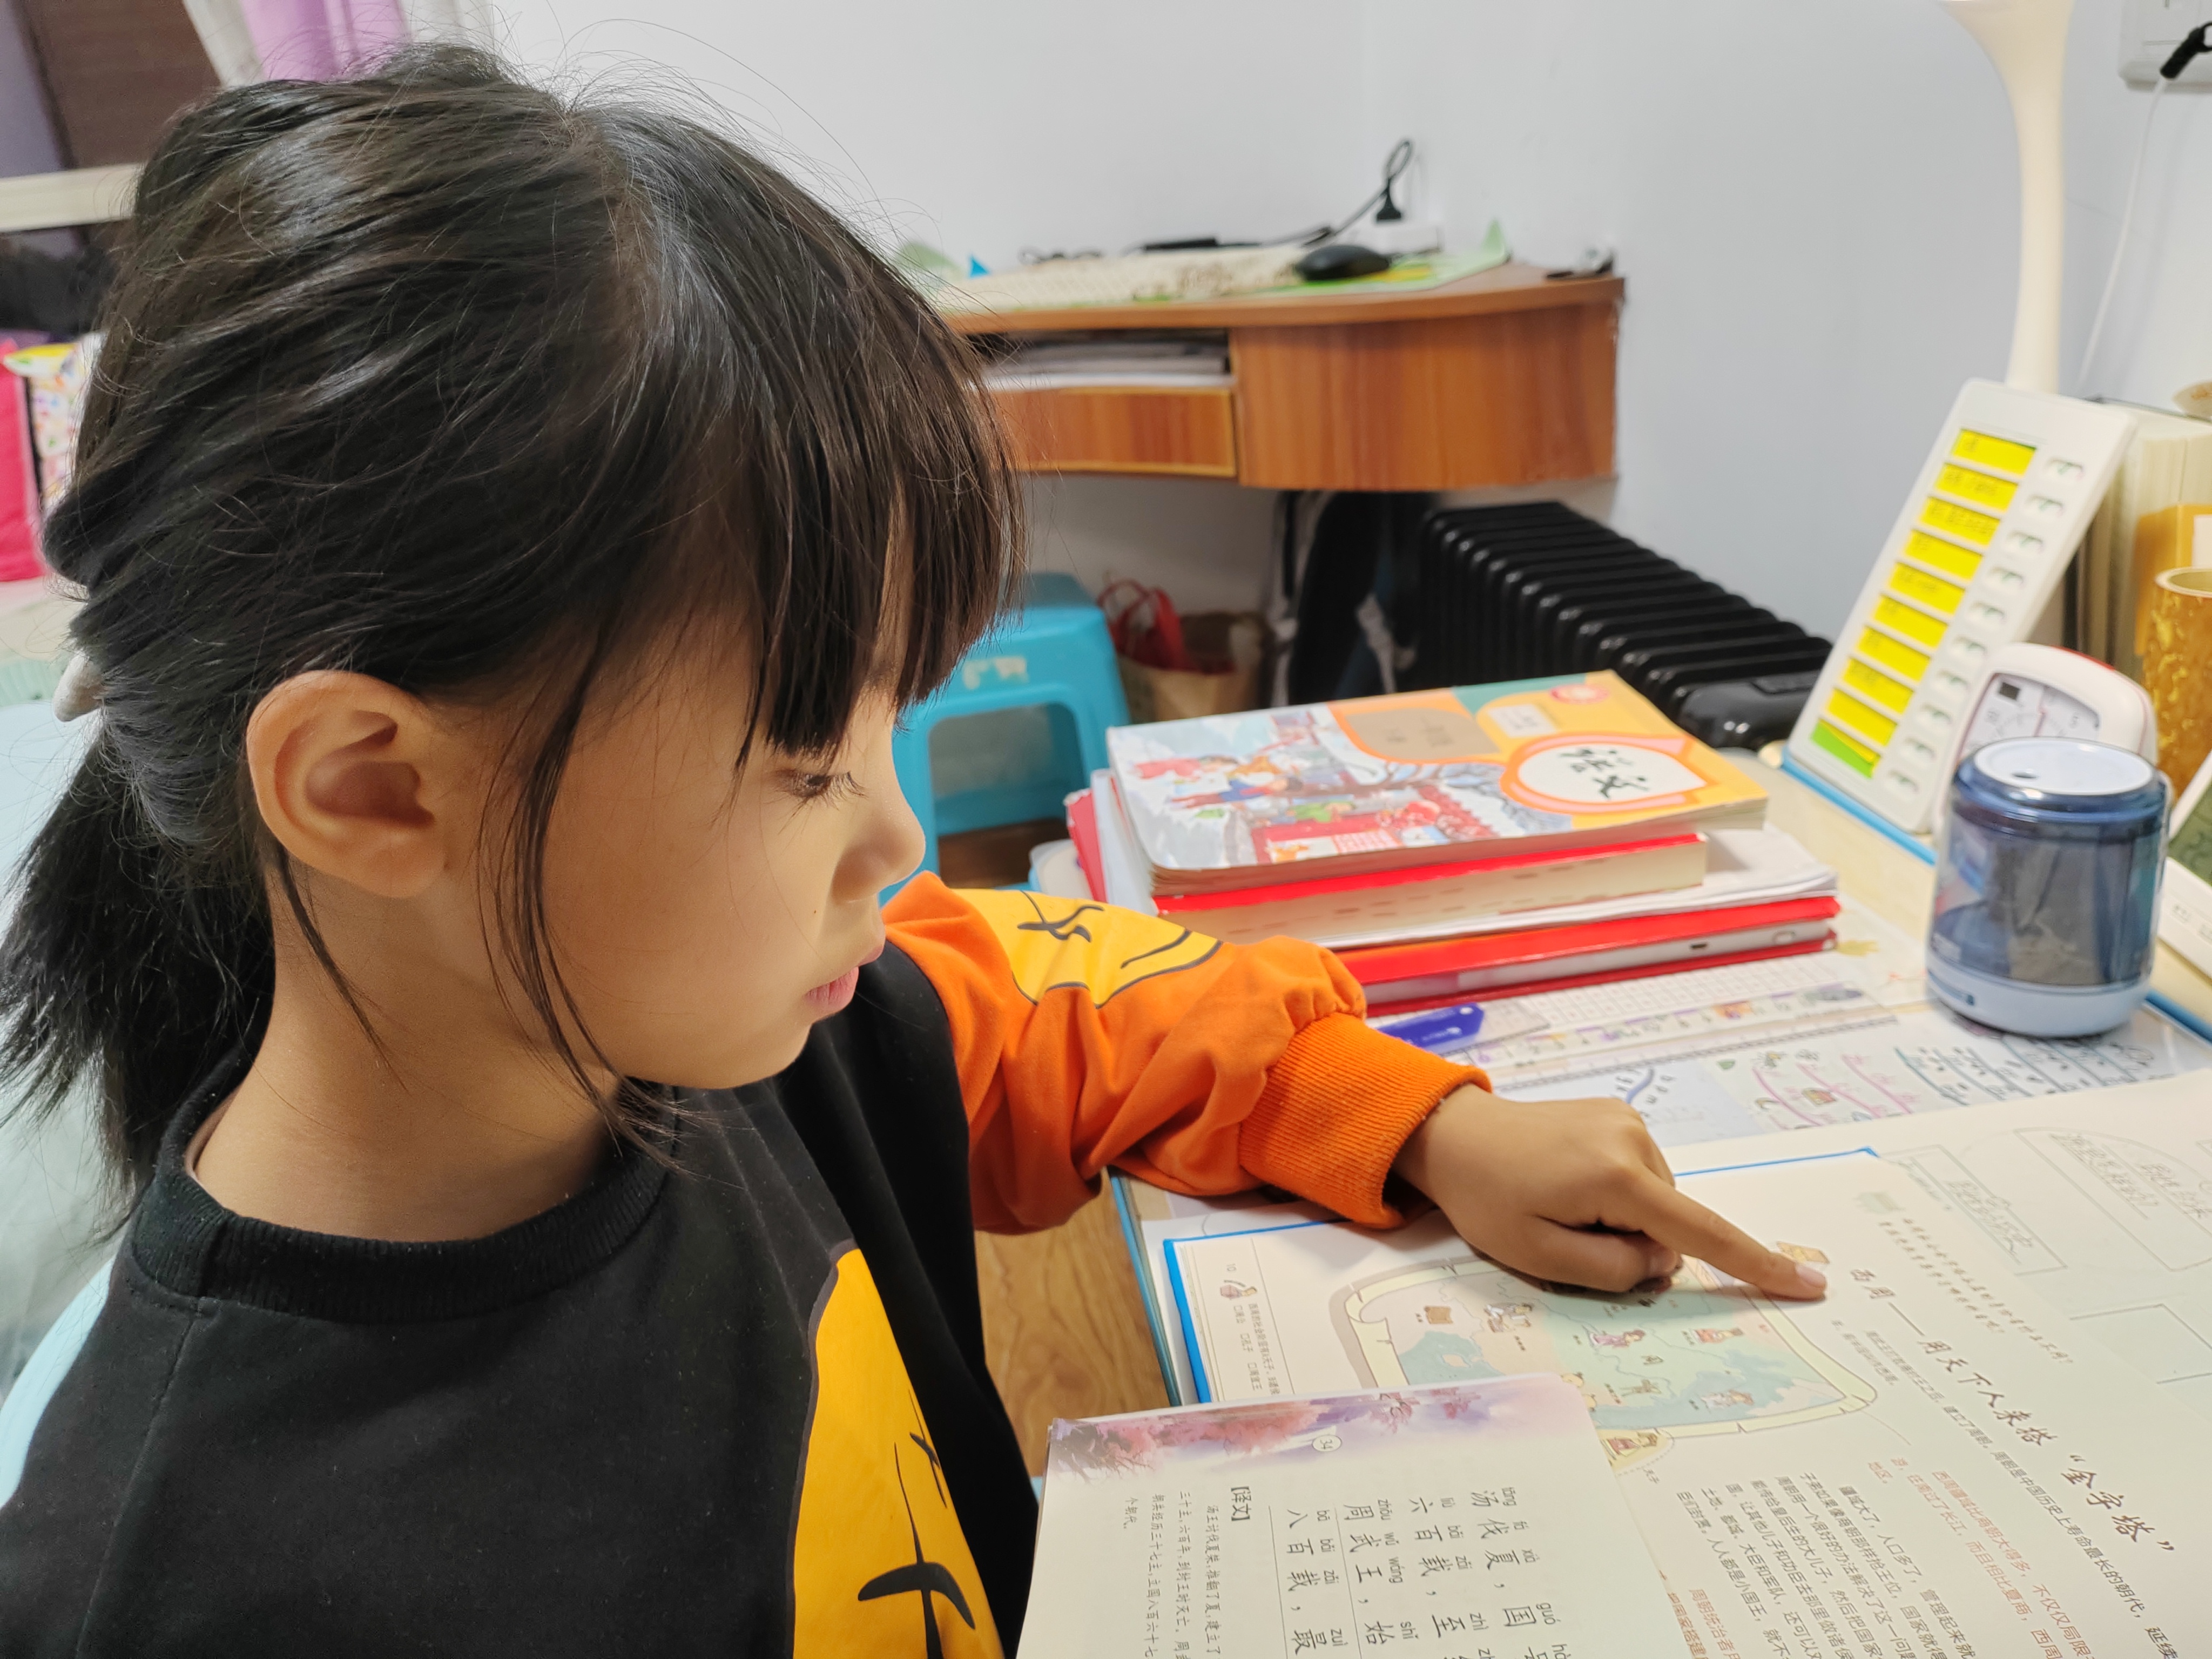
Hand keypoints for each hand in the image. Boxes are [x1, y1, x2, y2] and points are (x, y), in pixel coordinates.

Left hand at [1391, 1086, 1826, 1300]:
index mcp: (1616, 1177)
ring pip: (1658, 1199)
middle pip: (1670, 1221)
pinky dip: (1619, 1191)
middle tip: (1566, 1231)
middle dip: (1636, 1243)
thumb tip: (1664, 1260)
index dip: (1756, 1265)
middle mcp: (1632, 1138)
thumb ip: (1613, 1270)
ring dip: (1624, 1217)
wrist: (1454, 1135)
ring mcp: (1627, 1119)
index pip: (1701, 1233)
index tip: (1810, 1285)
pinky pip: (1641, 1173)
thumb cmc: (1489, 1201)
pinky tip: (1569, 1180)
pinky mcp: (1618, 1112)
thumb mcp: (1542, 1258)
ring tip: (1561, 1200)